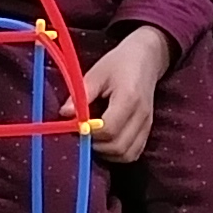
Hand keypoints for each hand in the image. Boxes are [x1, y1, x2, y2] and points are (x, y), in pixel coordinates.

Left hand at [82, 25, 170, 164]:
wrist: (145, 58)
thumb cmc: (119, 63)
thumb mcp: (96, 73)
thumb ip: (81, 95)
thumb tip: (64, 114)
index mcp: (129, 98)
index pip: (109, 129)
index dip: (90, 133)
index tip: (77, 126)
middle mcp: (141, 115)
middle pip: (118, 146)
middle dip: (96, 146)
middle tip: (82, 135)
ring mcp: (147, 125)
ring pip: (127, 154)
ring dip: (106, 153)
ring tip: (93, 139)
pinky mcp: (148, 130)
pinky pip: (133, 153)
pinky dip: (118, 154)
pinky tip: (106, 142)